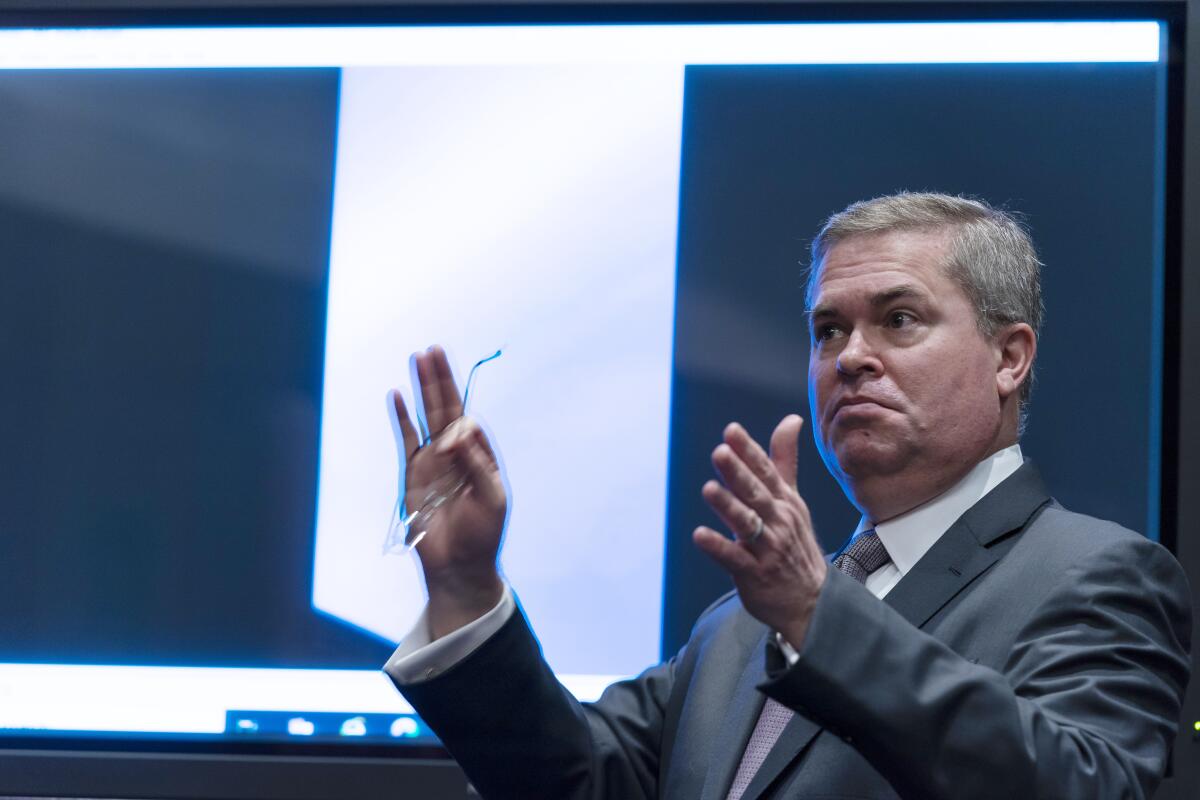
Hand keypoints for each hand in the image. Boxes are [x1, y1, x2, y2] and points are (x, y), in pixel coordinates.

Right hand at [390, 345, 505, 638]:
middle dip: (441, 378)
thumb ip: (476, 464)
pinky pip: (406, 438)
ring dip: (423, 387)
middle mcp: (456, 453)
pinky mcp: (412, 473)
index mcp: (480, 456)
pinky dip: (401, 417)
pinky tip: (397, 395)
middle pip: (447, 407)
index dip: (462, 415)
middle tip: (434, 349)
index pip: (470, 421)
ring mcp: (432, 460)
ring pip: (426, 415)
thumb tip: (456, 434)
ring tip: (419, 358)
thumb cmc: (483, 534)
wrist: (458, 565)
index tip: (455, 429)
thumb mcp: (492, 498)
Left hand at [692, 415, 827, 648]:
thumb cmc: (795, 543)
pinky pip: (734, 558)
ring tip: (708, 489)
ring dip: (727, 506)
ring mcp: (767, 548)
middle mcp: (778, 521)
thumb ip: (783, 460)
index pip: (766, 471)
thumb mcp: (793, 499)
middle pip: (756, 493)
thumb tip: (791, 419)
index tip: (731, 431)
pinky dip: (718, 547)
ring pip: (746, 524)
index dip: (748, 451)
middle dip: (738, 473)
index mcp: (784, 501)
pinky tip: (699, 535)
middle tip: (720, 453)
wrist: (811, 600)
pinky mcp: (754, 574)